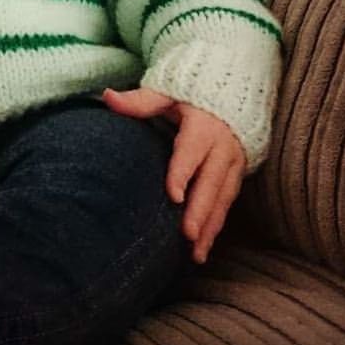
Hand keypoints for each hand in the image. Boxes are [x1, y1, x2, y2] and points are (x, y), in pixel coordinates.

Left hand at [102, 87, 245, 263]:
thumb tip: (108, 96)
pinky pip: (227, 203)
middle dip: (200, 210)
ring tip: (196, 253)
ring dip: (210, 227)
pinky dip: (216, 226)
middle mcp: (222, 146)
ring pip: (223, 198)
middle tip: (187, 235)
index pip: (191, 151)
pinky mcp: (237, 174)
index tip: (173, 195)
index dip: (183, 172)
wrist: (231, 92)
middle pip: (211, 182)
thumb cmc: (190, 94)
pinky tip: (203, 248)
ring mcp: (233, 162)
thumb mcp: (166, 91)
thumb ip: (140, 100)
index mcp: (203, 125)